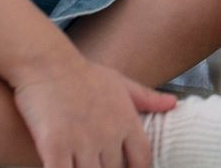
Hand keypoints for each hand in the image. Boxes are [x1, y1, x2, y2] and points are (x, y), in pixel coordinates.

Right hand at [13, 55, 171, 167]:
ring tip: (82, 165)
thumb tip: (173, 104)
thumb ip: (147, 98)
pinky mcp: (55, 147)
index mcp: (126, 121)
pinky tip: (62, 167)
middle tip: (98, 162)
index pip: (142, 159)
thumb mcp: (120, 83)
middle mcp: (108, 135)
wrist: (46, 62)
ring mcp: (82, 143)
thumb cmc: (82, 74)